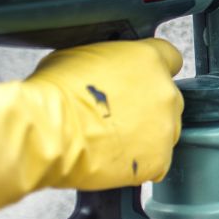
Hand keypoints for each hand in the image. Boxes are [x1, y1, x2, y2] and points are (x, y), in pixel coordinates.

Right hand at [0, 38, 183, 218]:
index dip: (154, 70)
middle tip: (116, 116)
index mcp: (150, 60)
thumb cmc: (55, 93)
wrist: (47, 132)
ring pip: (164, 130)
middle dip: (148, 106)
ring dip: (145, 135)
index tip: (140, 81)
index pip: (170, 58)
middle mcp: (166, 92)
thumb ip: (111, 62)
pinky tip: (113, 159)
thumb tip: (108, 70)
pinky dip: (138, 162)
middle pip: (167, 99)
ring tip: (110, 140)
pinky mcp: (158, 158)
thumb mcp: (82, 56)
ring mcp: (165, 127)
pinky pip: (156, 161)